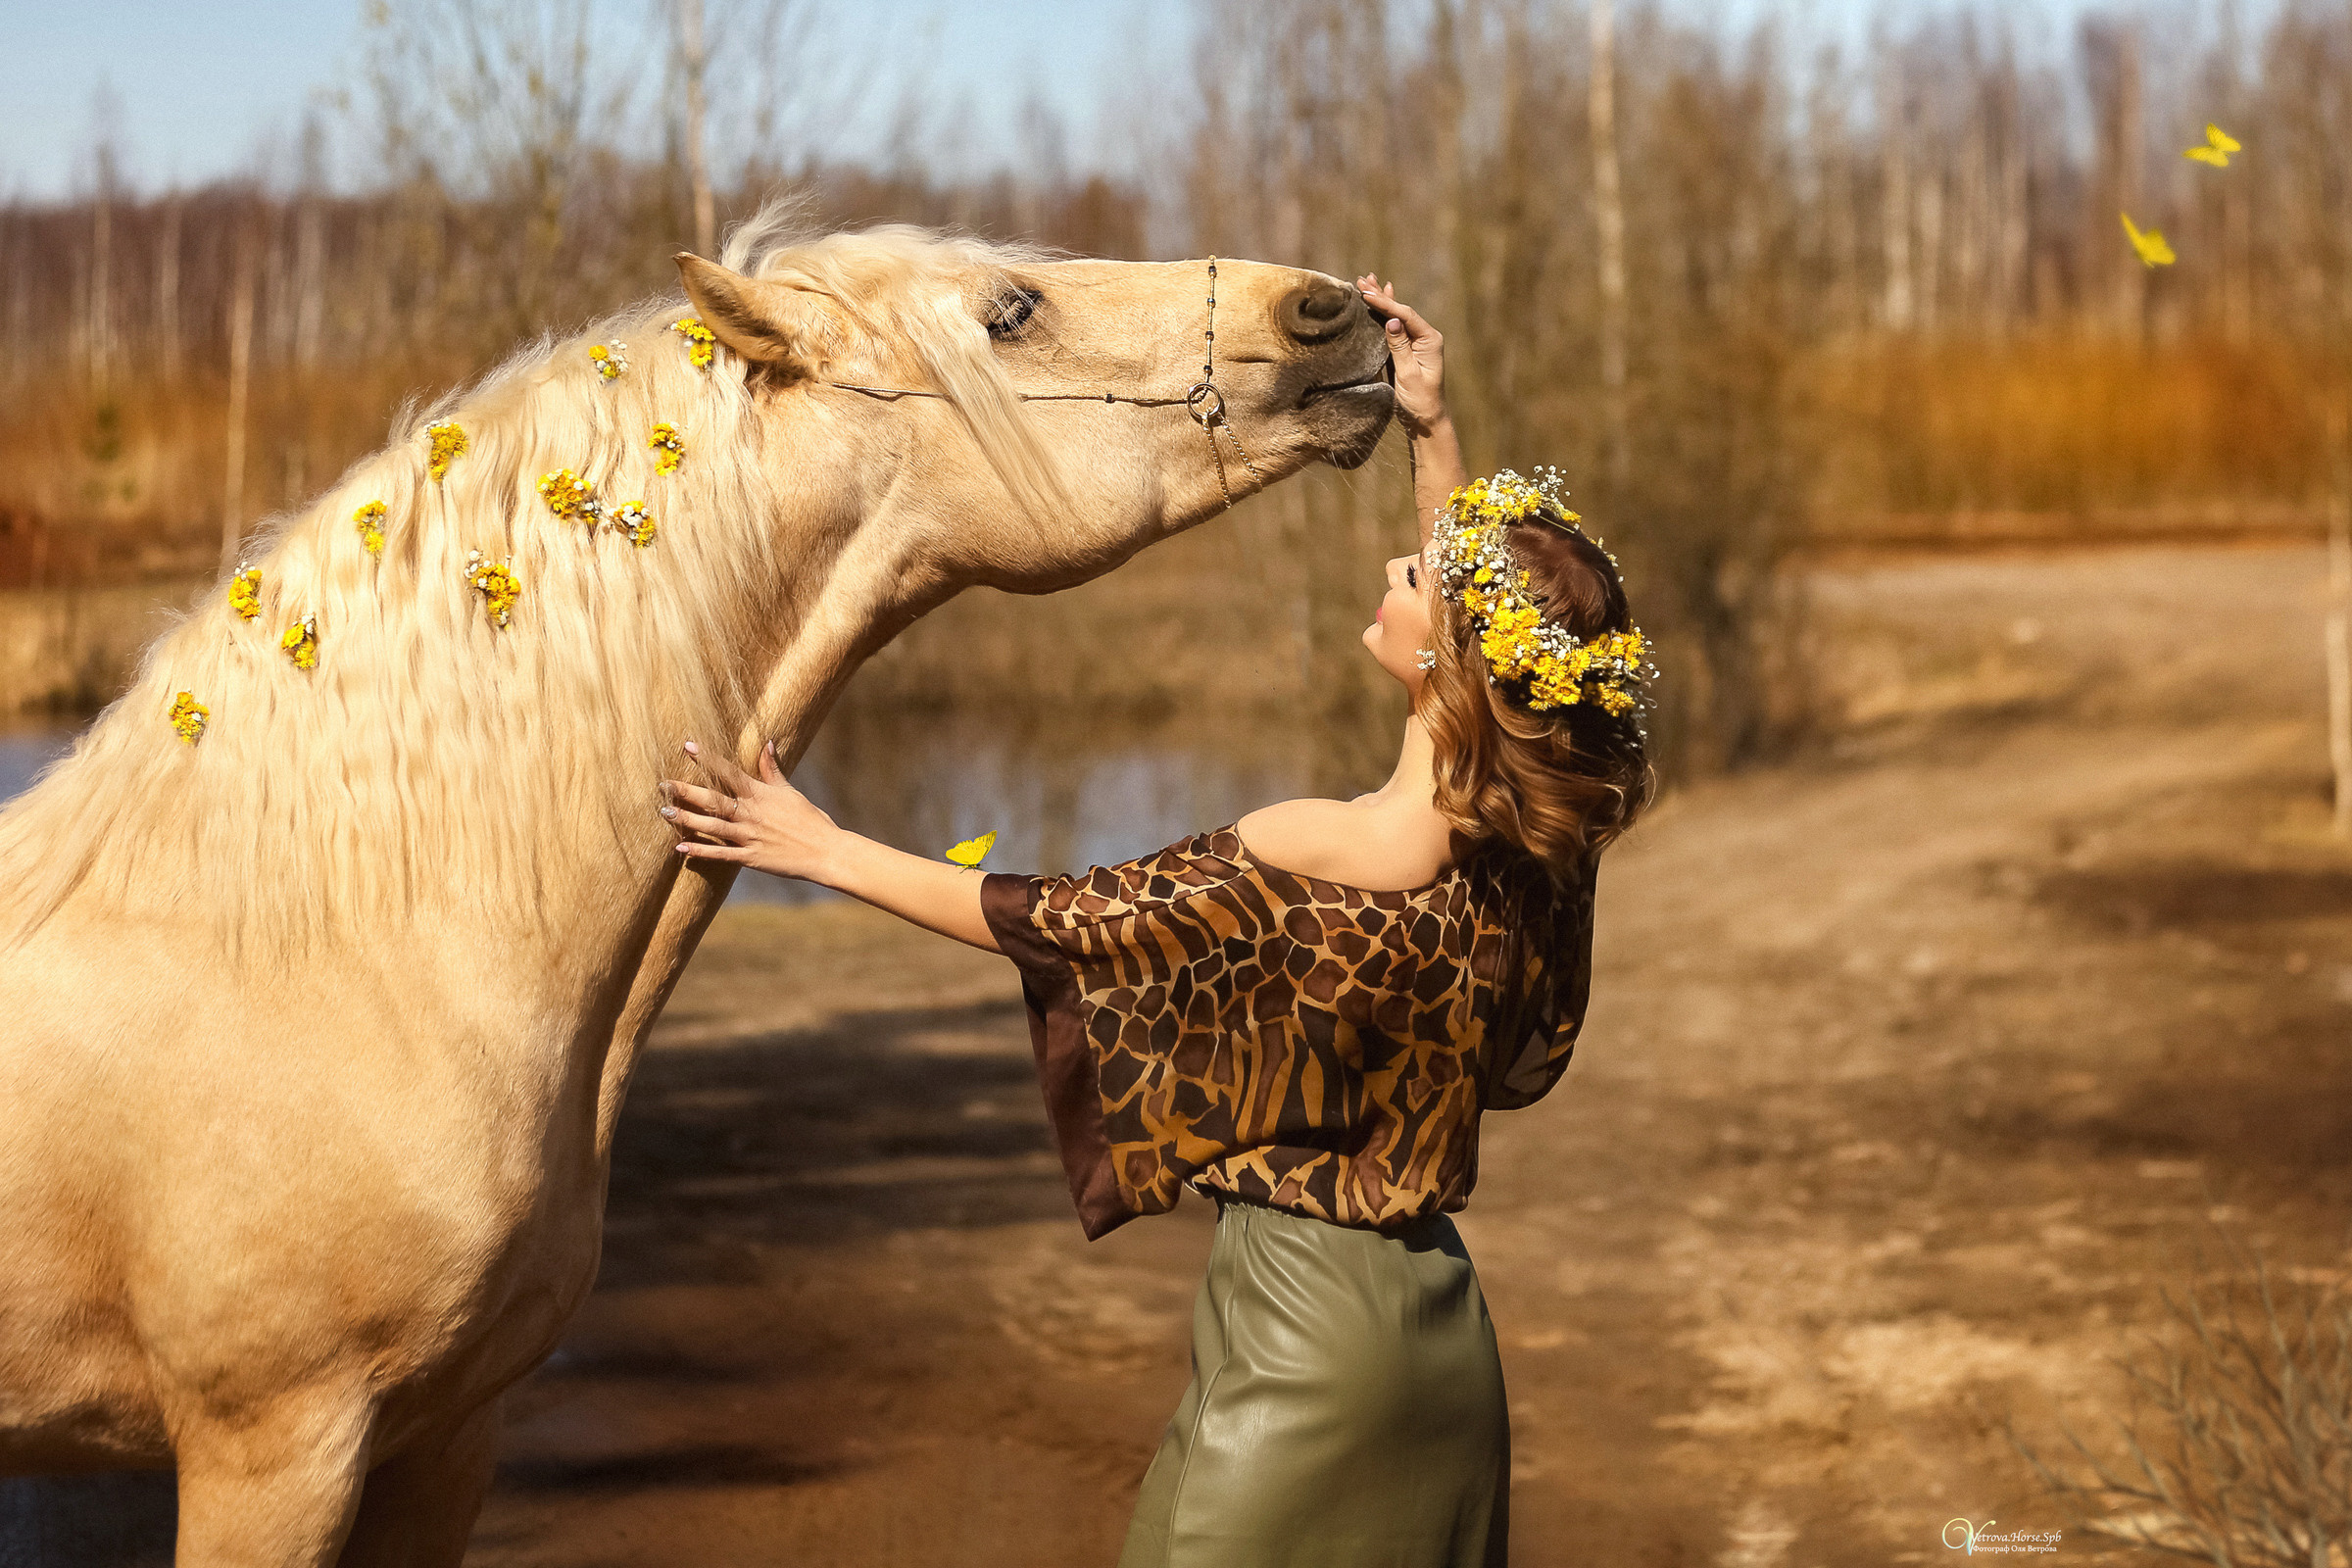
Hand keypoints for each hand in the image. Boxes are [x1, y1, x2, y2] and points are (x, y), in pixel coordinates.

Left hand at [659, 740, 839, 881]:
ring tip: (665, 812)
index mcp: (760, 794)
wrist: (825, 851)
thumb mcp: (789, 792)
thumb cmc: (810, 820)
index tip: (687, 746)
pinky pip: (721, 854)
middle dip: (687, 791)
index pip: (729, 772)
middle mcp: (751, 814)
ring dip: (687, 819)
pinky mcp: (751, 858)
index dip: (707, 759)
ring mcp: (750, 836)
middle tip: (663, 784)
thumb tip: (767, 744)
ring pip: (712, 826)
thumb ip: (773, 770)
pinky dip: (701, 851)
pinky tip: (681, 848)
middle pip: (713, 799)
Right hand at [1356, 275, 1445, 433]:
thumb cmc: (1420, 401)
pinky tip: (1380, 300)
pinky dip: (1384, 314)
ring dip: (1381, 300)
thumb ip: (1400, 347)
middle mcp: (1425, 338)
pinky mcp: (1405, 351)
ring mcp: (1415, 343)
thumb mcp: (1408, 375)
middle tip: (1363, 279)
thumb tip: (1390, 321)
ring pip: (1396, 316)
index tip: (1366, 294)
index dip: (1385, 303)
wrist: (1426, 420)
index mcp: (1430, 340)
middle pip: (1401, 311)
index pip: (1405, 315)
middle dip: (1382, 295)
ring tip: (1367, 282)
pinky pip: (1394, 328)